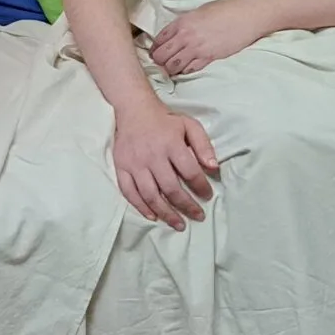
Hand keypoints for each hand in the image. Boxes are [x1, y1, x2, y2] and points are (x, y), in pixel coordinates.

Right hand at [112, 104, 218, 230]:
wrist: (134, 110)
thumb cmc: (165, 120)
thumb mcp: (190, 125)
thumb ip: (203, 146)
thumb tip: (213, 168)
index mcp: (171, 144)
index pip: (190, 172)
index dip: (201, 187)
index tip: (208, 196)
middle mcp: (152, 156)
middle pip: (171, 188)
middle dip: (186, 206)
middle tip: (198, 216)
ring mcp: (135, 164)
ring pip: (150, 194)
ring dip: (165, 212)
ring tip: (178, 224)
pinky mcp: (121, 168)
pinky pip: (129, 192)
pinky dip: (141, 206)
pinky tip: (153, 216)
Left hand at [150, 0, 276, 76]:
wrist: (247, 15)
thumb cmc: (226, 9)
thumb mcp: (199, 12)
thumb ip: (185, 24)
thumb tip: (176, 35)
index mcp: (181, 22)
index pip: (158, 40)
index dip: (154, 48)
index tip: (156, 52)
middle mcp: (186, 36)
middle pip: (161, 56)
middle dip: (159, 61)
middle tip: (162, 63)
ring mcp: (197, 48)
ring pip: (172, 66)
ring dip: (170, 69)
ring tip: (173, 69)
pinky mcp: (209, 57)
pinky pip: (190, 69)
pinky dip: (186, 71)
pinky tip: (188, 68)